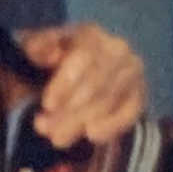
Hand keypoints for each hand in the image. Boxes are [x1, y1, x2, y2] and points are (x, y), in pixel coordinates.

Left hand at [19, 22, 149, 148]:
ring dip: (80, 123)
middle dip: (69, 110)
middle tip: (46, 129)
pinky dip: (111, 127)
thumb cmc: (48, 64)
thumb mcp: (34, 53)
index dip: (65, 82)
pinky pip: (130, 113)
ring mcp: (132, 72)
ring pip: (108, 101)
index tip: (47, 105)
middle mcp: (117, 49)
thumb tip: (47, 53)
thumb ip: (35, 48)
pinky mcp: (139, 95)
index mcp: (89, 33)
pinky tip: (92, 136)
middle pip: (96, 83)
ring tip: (57, 138)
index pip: (84, 57)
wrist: (70, 82)